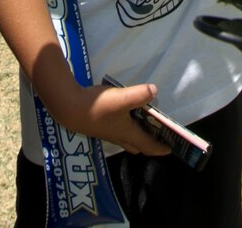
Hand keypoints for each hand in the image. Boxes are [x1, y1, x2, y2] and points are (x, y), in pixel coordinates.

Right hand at [49, 80, 169, 156]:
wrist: (70, 108)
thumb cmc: (99, 107)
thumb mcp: (122, 98)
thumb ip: (140, 94)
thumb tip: (155, 91)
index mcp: (128, 133)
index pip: (148, 145)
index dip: (160, 148)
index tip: (171, 149)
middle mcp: (119, 137)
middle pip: (138, 145)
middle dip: (149, 144)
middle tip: (159, 137)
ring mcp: (108, 133)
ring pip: (127, 139)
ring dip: (137, 136)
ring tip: (144, 124)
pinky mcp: (99, 126)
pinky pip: (118, 132)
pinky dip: (126, 128)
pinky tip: (125, 114)